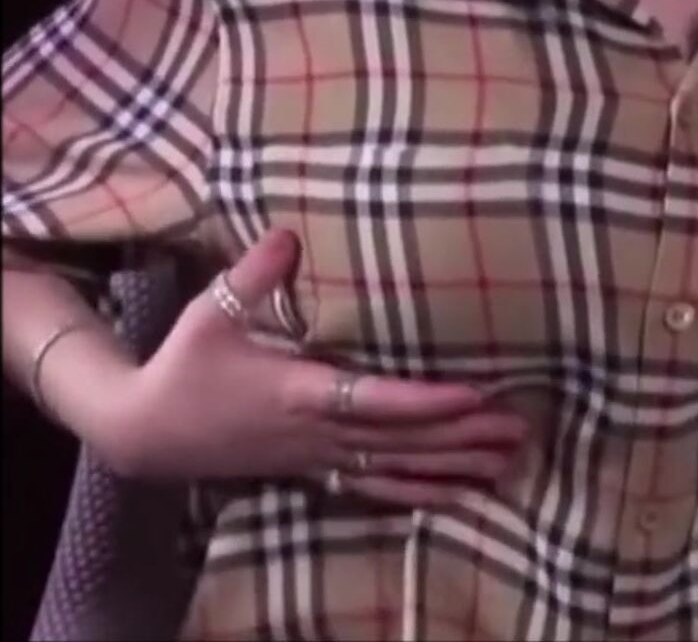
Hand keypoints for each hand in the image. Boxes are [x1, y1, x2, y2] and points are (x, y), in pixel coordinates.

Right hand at [91, 229, 527, 507]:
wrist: (148, 432)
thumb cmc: (184, 367)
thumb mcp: (211, 314)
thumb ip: (254, 274)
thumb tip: (290, 234)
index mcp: (300, 392)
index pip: (377, 400)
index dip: (429, 400)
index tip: (476, 393)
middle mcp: (318, 432)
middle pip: (403, 439)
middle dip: (463, 436)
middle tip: (517, 429)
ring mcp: (319, 458)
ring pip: (397, 468)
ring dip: (453, 467)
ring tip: (505, 465)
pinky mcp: (315, 471)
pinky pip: (375, 487)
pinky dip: (419, 492)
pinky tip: (455, 495)